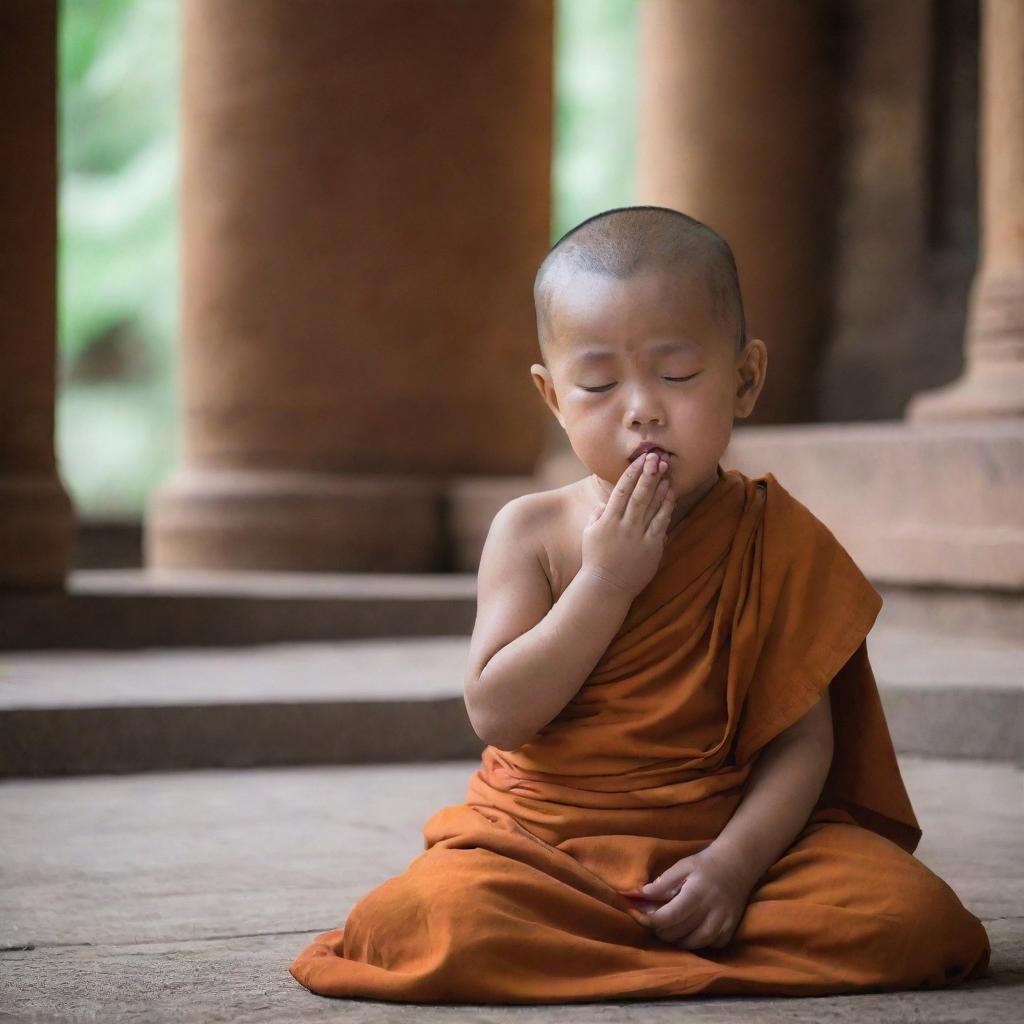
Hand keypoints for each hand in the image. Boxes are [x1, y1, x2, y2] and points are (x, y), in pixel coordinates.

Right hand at [580, 452, 674, 598]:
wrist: (606, 586)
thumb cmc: (595, 560)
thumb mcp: (589, 534)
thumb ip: (596, 516)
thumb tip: (604, 504)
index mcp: (608, 520)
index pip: (621, 490)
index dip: (631, 473)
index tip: (639, 459)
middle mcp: (624, 525)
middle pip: (639, 494)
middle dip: (648, 474)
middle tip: (656, 457)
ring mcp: (639, 536)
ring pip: (652, 506)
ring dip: (660, 487)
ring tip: (667, 472)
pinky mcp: (652, 547)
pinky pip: (661, 523)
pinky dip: (666, 508)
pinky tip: (671, 496)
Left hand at [617, 845, 754, 950]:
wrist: (738, 865)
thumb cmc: (705, 865)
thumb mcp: (682, 865)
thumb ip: (662, 882)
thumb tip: (638, 895)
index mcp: (696, 893)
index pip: (669, 916)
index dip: (649, 920)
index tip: (636, 915)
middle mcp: (711, 912)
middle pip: (677, 933)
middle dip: (660, 929)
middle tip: (655, 918)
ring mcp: (723, 924)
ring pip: (692, 944)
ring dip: (676, 939)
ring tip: (671, 925)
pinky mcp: (730, 932)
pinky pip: (708, 946)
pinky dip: (695, 942)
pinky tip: (691, 929)